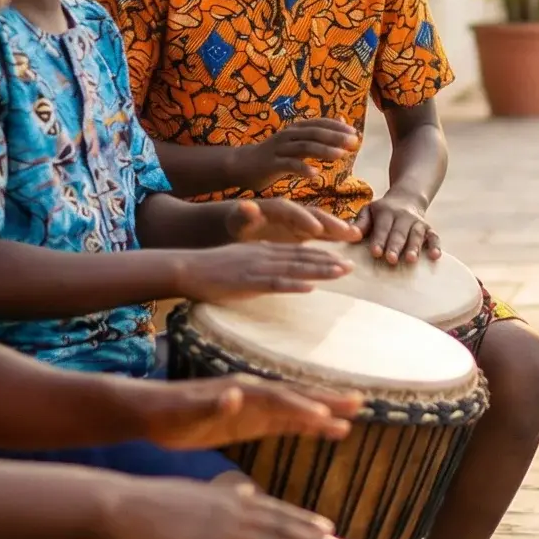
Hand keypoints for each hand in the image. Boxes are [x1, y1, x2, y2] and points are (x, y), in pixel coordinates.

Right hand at [100, 476, 340, 538]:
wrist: (124, 505)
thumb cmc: (156, 499)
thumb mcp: (199, 490)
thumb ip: (226, 492)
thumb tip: (245, 489)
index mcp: (232, 499)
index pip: (278, 511)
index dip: (306, 521)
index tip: (330, 530)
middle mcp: (234, 514)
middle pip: (283, 531)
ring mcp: (220, 534)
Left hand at [137, 376, 361, 453]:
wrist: (151, 412)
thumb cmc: (168, 411)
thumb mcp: (185, 409)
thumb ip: (211, 403)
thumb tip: (234, 395)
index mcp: (242, 391)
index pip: (279, 399)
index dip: (302, 407)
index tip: (326, 416)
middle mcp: (255, 395)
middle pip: (298, 397)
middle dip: (327, 401)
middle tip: (358, 404)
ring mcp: (255, 408)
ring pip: (297, 409)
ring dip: (324, 414)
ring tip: (352, 420)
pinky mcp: (251, 422)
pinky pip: (285, 423)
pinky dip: (307, 426)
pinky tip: (325, 431)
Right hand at [176, 242, 349, 304]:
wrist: (186, 268)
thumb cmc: (212, 268)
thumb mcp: (243, 259)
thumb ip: (263, 262)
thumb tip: (281, 271)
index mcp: (264, 250)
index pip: (300, 252)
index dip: (322, 255)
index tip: (343, 259)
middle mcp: (265, 255)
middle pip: (303, 257)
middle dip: (329, 262)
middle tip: (352, 266)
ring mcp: (257, 268)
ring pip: (294, 268)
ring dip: (319, 271)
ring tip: (341, 272)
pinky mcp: (246, 281)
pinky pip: (273, 283)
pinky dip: (292, 285)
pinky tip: (309, 287)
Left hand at [224, 197, 359, 244]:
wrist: (240, 222)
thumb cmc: (238, 222)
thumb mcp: (238, 218)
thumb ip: (245, 213)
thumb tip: (246, 205)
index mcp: (276, 208)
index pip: (292, 212)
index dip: (304, 220)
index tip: (315, 230)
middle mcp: (293, 211)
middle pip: (314, 215)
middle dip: (331, 223)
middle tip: (348, 231)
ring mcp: (300, 221)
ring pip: (323, 224)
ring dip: (339, 229)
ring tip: (357, 235)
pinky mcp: (304, 230)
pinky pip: (323, 233)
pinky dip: (336, 236)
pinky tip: (351, 240)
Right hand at [244, 119, 359, 190]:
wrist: (242, 164)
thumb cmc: (275, 154)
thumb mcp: (297, 141)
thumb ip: (319, 133)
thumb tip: (343, 120)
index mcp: (296, 129)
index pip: (319, 123)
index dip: (337, 127)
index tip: (355, 133)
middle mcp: (288, 136)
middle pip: (314, 133)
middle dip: (335, 137)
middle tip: (354, 143)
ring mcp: (279, 149)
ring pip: (304, 147)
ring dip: (323, 151)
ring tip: (341, 156)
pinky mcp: (271, 164)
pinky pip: (288, 165)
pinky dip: (302, 169)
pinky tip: (315, 174)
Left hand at [359, 194, 437, 265]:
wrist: (407, 198)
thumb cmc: (382, 211)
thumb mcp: (369, 210)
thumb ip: (360, 222)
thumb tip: (351, 234)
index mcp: (385, 212)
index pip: (382, 227)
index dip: (379, 240)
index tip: (375, 252)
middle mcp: (403, 216)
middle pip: (399, 232)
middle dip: (395, 246)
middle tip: (391, 260)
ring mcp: (417, 222)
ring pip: (416, 235)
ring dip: (414, 247)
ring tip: (411, 260)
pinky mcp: (428, 228)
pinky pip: (434, 236)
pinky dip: (435, 246)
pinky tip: (435, 256)